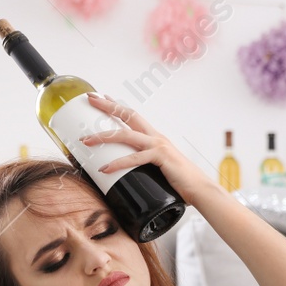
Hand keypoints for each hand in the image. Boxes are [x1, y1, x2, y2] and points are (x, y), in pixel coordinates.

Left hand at [80, 91, 218, 206]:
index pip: (132, 116)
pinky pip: (134, 158)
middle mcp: (155, 137)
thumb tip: (127, 173)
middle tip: (90, 99)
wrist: (199, 189)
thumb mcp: (158, 168)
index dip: (116, 106)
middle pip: (127, 115)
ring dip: (103, 137)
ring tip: (85, 141)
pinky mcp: (160, 157)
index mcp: (155, 138)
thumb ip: (145, 165)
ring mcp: (158, 145)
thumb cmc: (179, 182)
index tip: (101, 97)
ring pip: (125, 135)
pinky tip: (105, 168)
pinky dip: (117, 163)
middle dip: (107, 106)